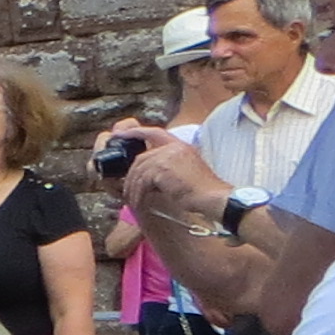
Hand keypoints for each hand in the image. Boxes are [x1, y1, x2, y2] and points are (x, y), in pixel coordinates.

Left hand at [109, 131, 226, 229]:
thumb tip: (149, 175)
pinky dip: (137, 193)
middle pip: (141, 158)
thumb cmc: (203, 192)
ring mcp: (168, 156)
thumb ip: (170, 166)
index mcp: (181, 146)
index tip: (120, 135)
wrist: (215, 199)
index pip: (155, 132)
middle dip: (130, 175)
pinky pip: (142, 180)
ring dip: (133, 187)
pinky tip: (138, 202)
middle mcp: (175, 147)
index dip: (136, 132)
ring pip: (139, 170)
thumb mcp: (187, 171)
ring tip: (132, 200)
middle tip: (125, 188)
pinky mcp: (163, 168)